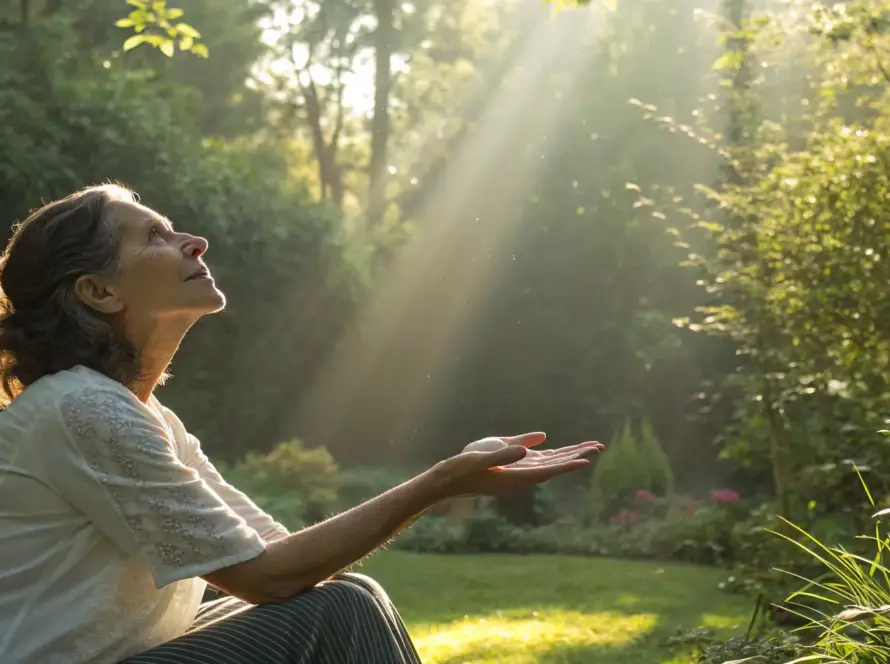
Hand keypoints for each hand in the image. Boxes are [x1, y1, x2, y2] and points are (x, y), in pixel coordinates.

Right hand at [428, 432, 603, 498]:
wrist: (449, 479)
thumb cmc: (463, 469)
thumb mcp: (481, 458)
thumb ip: (505, 454)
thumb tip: (527, 451)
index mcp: (516, 477)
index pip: (548, 471)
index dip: (567, 465)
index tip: (587, 461)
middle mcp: (522, 476)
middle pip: (555, 465)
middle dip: (576, 455)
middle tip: (599, 446)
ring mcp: (518, 471)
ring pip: (550, 462)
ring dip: (569, 453)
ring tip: (590, 447)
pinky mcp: (512, 466)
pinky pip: (538, 459)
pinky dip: (552, 454)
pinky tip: (560, 448)